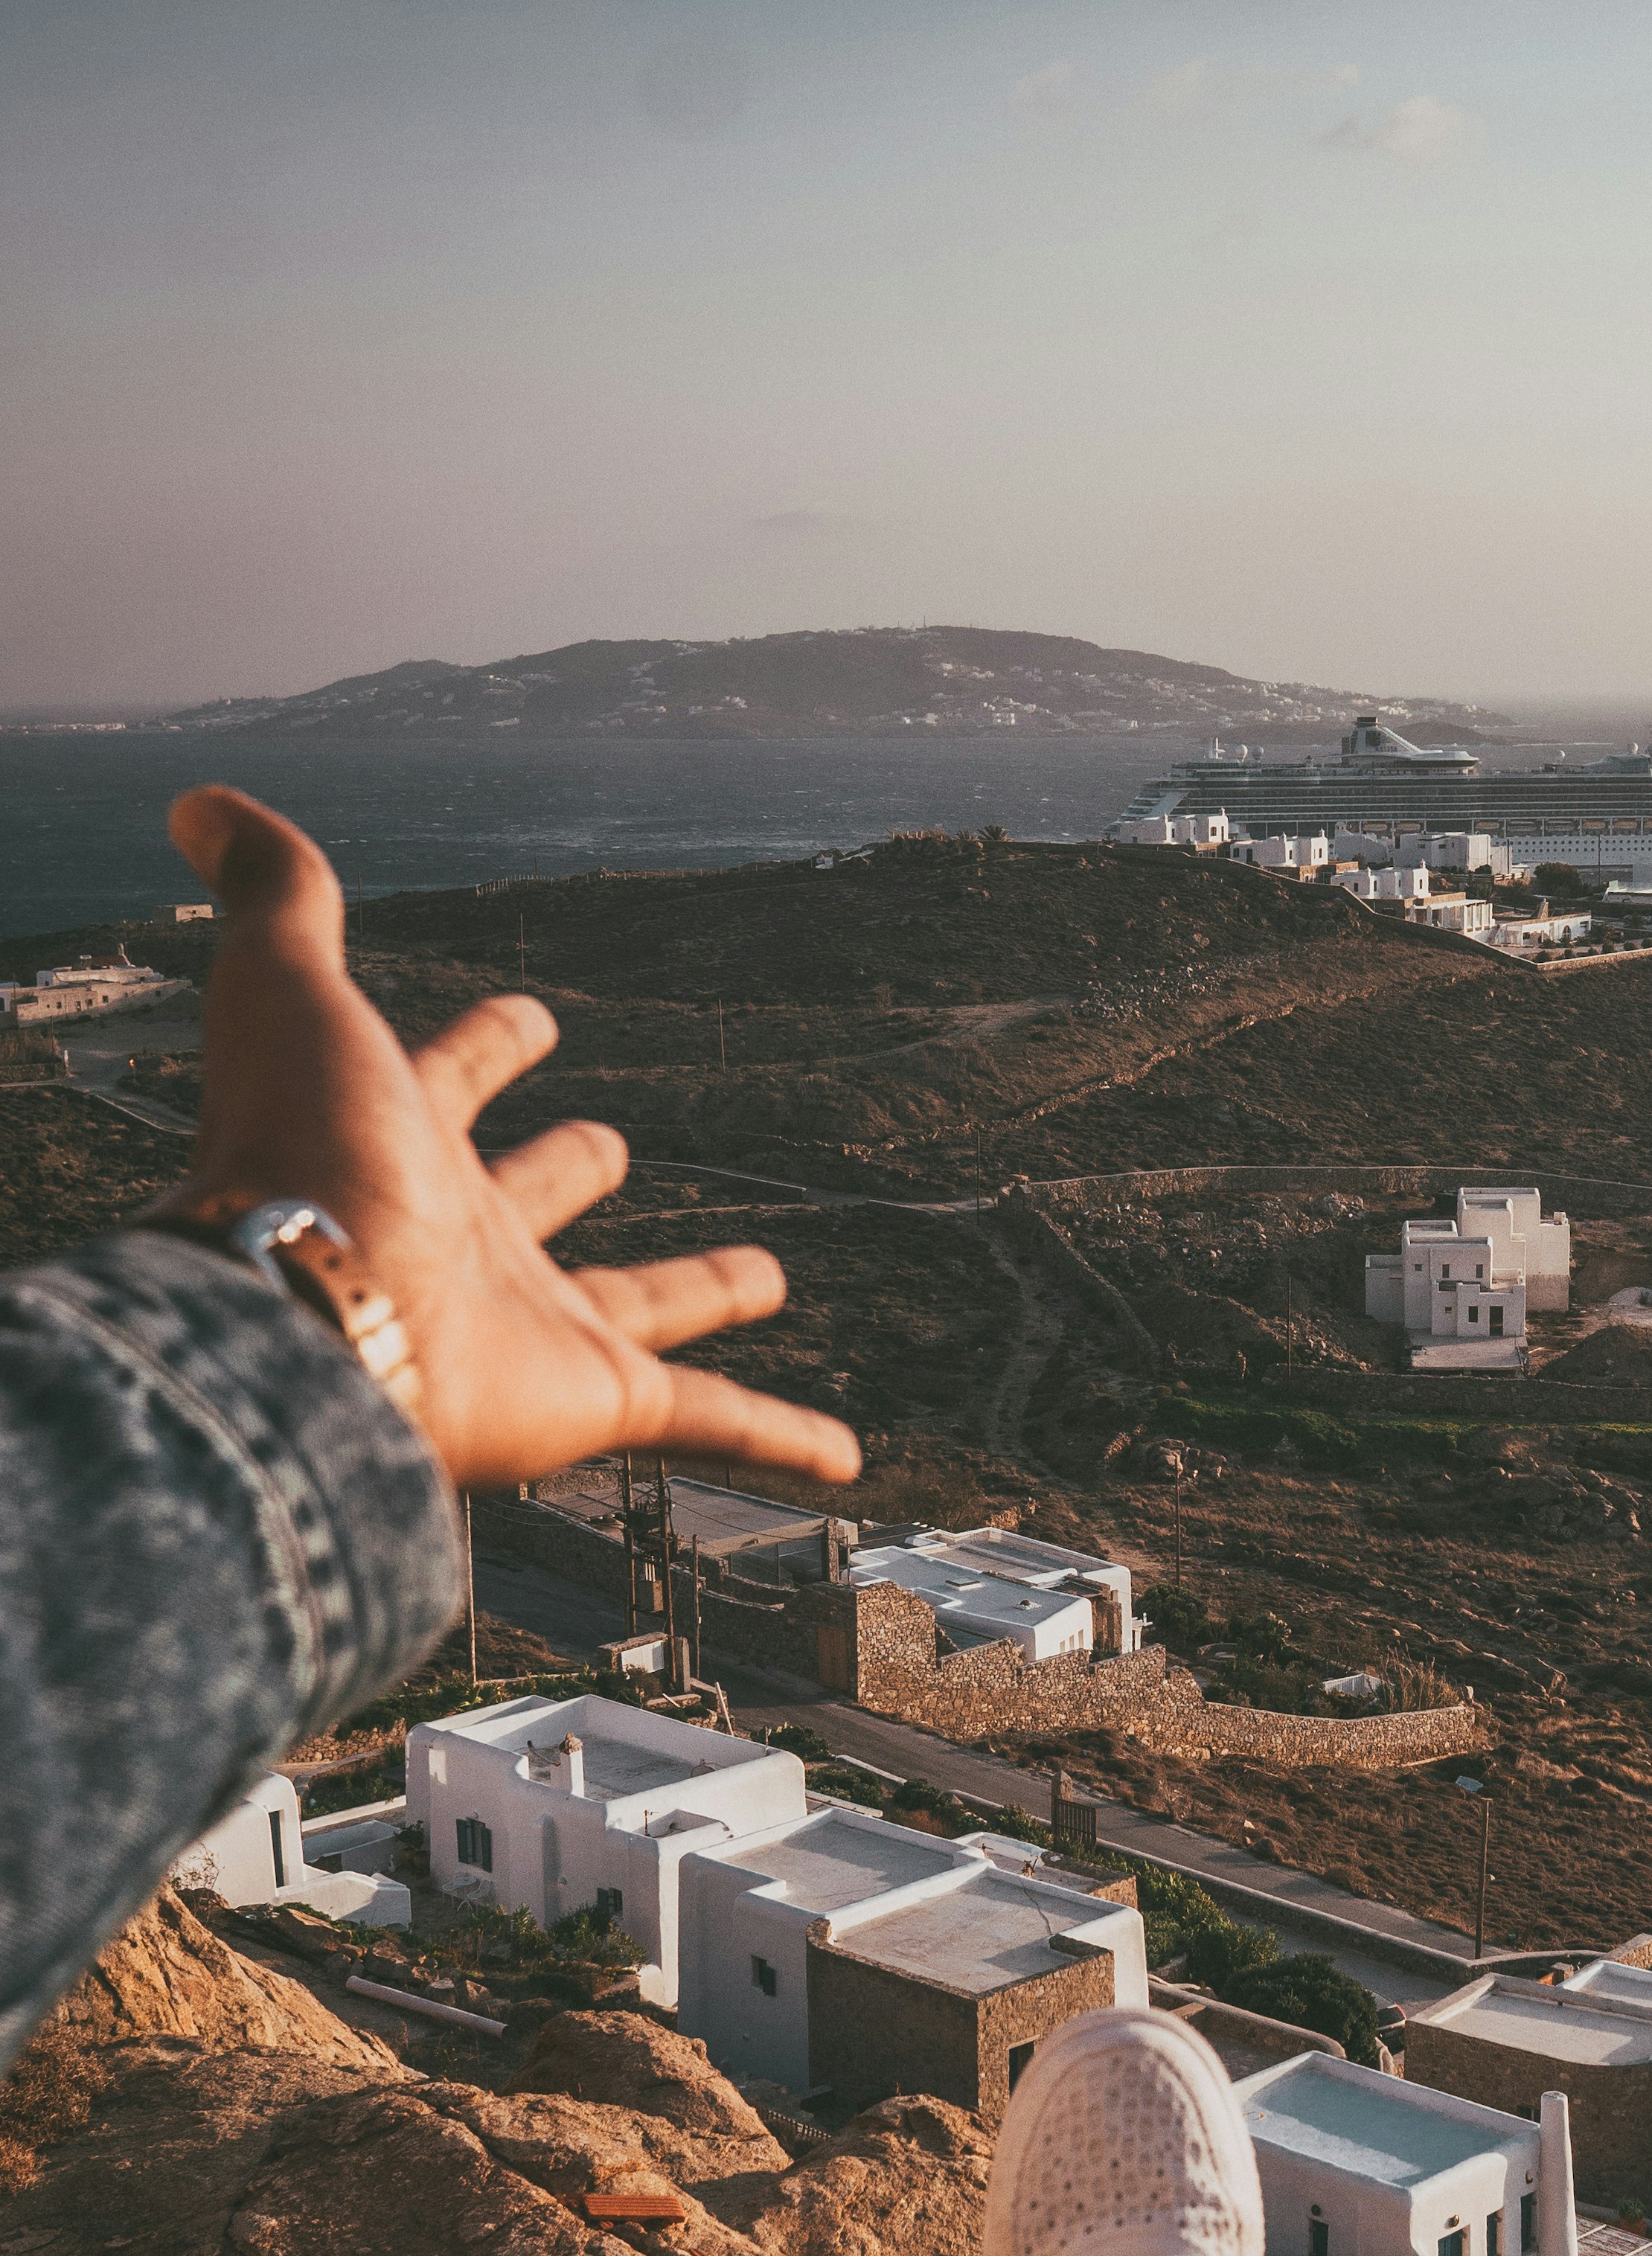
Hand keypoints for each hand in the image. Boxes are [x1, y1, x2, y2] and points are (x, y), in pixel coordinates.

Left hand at [152, 785, 860, 1495]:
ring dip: (701, 1294)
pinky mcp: (597, 1400)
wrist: (309, 1323)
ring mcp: (533, 1327)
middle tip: (608, 1146)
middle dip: (567, 1171)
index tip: (534, 1019)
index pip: (451, 1079)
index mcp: (399, 1144)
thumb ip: (276, 897)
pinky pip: (713, 1421)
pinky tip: (843, 1454)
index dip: (489, 1044)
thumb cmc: (296, 1156)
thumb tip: (203, 801)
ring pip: (640, 1309)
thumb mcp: (287, 991)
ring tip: (765, 1279)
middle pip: (534, 1197)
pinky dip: (783, 1438)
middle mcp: (464, 1239)